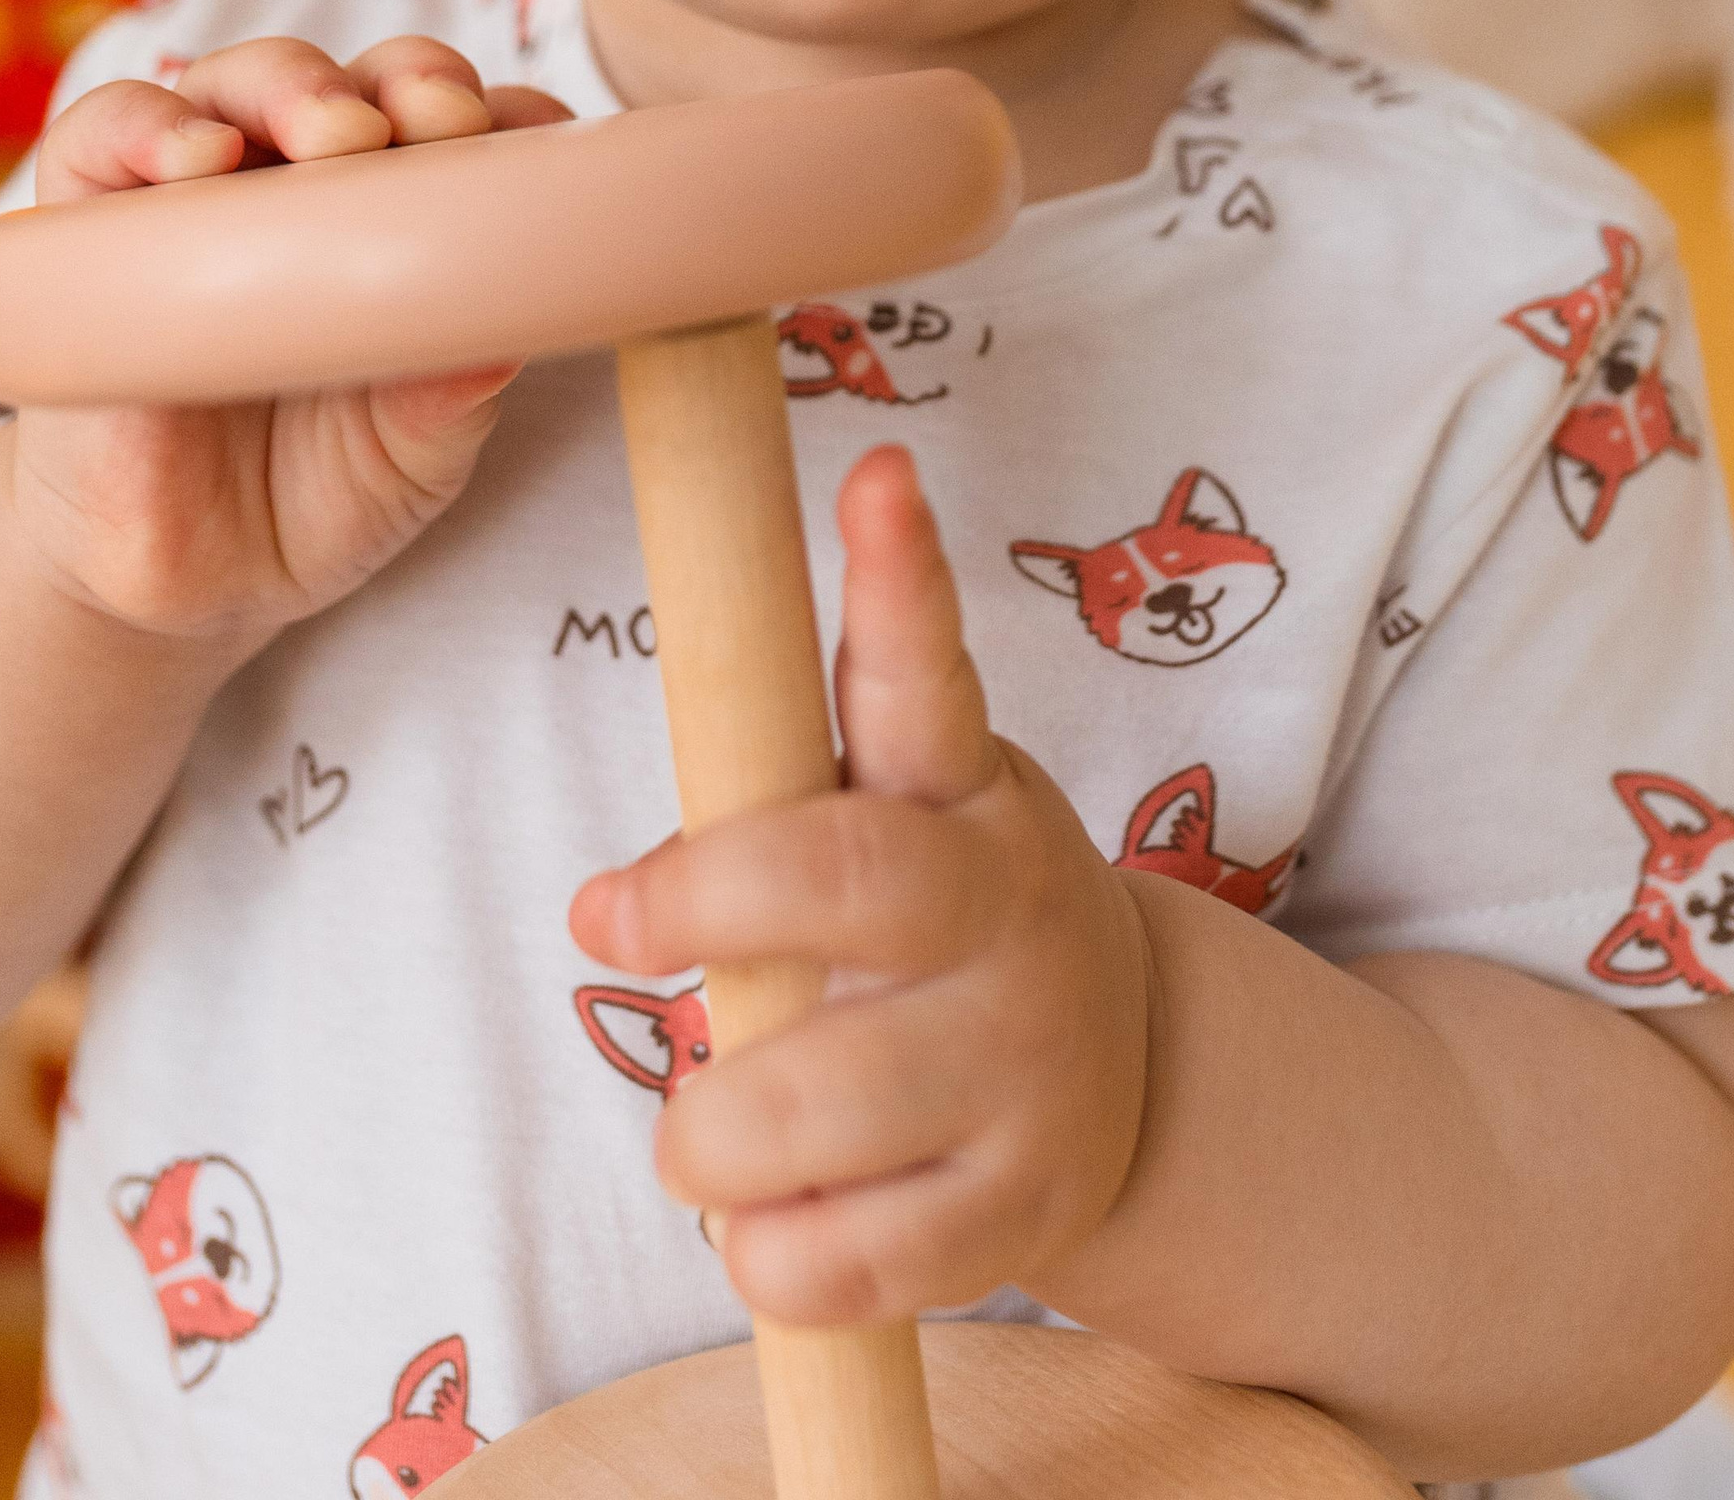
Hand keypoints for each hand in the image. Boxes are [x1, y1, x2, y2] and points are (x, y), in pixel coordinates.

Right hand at [1, 37, 565, 653]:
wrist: (175, 581)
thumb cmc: (312, 496)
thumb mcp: (409, 461)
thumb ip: (450, 399)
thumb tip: (498, 342)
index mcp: (405, 221)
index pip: (463, 126)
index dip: (502, 117)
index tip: (533, 147)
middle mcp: (310, 184)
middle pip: (368, 79)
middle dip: (414, 80)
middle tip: (436, 126)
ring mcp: (203, 190)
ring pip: (245, 78)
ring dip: (297, 85)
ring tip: (334, 135)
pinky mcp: (93, 220)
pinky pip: (105, 132)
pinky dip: (150, 126)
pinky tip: (200, 157)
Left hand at [568, 445, 1152, 1324]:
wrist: (1122, 1085)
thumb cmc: (936, 927)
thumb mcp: (891, 816)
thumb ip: (778, 809)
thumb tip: (623, 888)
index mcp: (961, 785)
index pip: (925, 666)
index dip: (898, 575)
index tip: (878, 475)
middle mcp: (1011, 903)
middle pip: (848, 877)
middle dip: (702, 900)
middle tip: (611, 923)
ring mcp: (1030, 1058)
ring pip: (827, 1096)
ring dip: (713, 1130)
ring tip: (697, 1134)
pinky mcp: (1026, 1206)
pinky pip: (853, 1258)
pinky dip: (770, 1256)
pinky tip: (768, 1227)